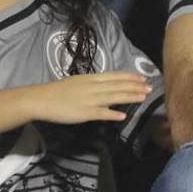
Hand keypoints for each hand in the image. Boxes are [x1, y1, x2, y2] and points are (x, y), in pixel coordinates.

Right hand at [28, 72, 151, 124]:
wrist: (42, 99)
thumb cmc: (58, 91)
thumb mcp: (78, 81)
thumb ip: (93, 83)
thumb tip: (106, 85)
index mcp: (91, 78)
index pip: (114, 76)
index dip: (129, 77)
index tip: (142, 77)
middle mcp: (93, 87)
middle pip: (118, 86)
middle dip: (135, 86)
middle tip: (150, 87)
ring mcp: (90, 100)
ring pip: (113, 97)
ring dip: (129, 97)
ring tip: (143, 97)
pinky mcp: (84, 113)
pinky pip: (101, 113)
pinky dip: (112, 114)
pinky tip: (123, 115)